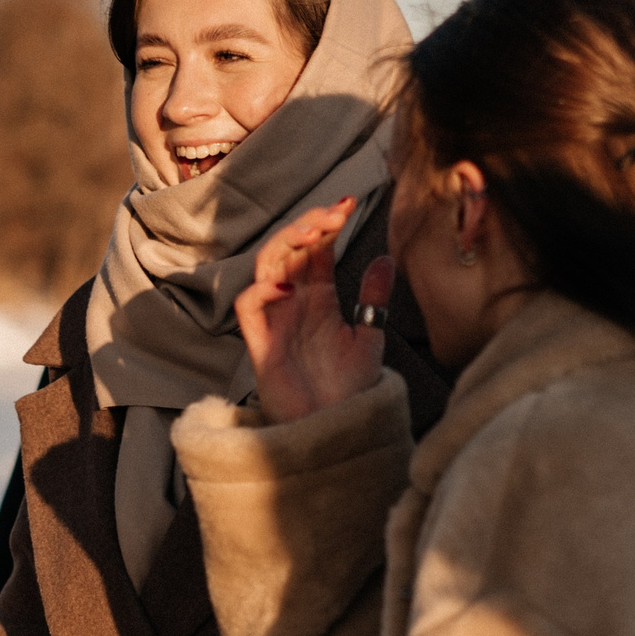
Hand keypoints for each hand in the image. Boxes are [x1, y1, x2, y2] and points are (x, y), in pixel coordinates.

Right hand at [235, 197, 394, 423]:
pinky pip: (248, 306)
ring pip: (266, 268)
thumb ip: (374, 298)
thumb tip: (385, 257)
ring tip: (313, 233)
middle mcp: (293, 304)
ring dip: (286, 245)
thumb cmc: (348, 390)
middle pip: (288, 251)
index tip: (348, 204)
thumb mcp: (369, 336)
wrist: (336, 431)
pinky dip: (261, 288)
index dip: (326, 225)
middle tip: (333, 214)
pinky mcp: (261, 344)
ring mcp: (275, 321)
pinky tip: (287, 282)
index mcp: (318, 299)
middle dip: (307, 226)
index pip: (315, 251)